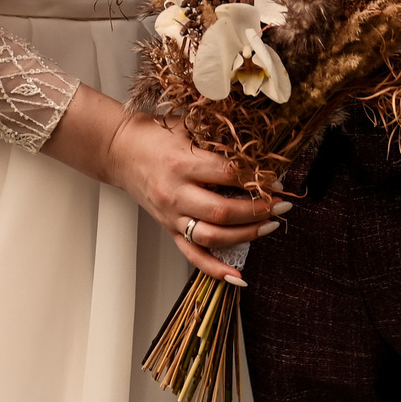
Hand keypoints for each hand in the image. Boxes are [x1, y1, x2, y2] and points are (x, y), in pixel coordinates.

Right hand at [43, 87, 282, 281]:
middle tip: (281, 205)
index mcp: (182, 163)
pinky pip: (192, 255)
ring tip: (269, 226)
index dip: (257, 179)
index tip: (277, 181)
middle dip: (258, 211)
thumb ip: (218, 138)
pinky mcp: (168, 229)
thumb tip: (258, 149)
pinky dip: (215, 269)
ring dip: (246, 235)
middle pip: (223, 211)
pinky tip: (237, 276)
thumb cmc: (154, 135)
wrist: (119, 150)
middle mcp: (176, 193)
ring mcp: (172, 215)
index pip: (227, 175)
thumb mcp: (187, 126)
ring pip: (213, 236)